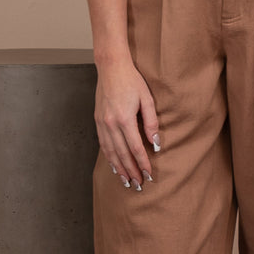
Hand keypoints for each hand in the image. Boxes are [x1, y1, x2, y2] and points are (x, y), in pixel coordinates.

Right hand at [95, 56, 158, 190]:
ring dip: (119, 168)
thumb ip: (151, 122)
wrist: (111, 67)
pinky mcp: (98, 121)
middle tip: (138, 185)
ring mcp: (102, 123)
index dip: (143, 163)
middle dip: (131, 171)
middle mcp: (110, 124)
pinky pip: (103, 144)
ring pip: (111, 152)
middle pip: (122, 154)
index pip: (135, 148)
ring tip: (126, 181)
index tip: (149, 175)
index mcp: (124, 119)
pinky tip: (114, 165)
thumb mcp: (147, 99)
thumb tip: (155, 143)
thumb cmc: (132, 81)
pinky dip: (109, 157)